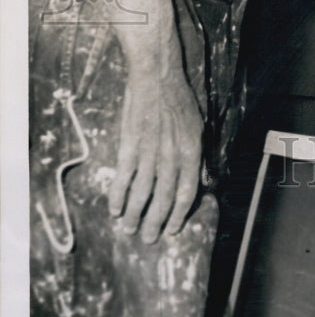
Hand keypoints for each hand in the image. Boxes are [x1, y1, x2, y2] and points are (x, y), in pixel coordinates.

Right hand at [108, 65, 202, 243]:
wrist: (156, 77)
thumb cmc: (179, 99)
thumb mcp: (197, 125)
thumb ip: (195, 152)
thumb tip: (196, 176)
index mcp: (191, 151)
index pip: (187, 192)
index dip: (179, 214)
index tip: (172, 230)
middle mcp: (172, 156)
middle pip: (164, 198)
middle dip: (156, 222)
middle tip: (148, 239)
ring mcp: (149, 152)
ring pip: (142, 192)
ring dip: (135, 214)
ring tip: (129, 230)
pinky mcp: (129, 145)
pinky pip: (123, 177)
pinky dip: (118, 196)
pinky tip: (114, 209)